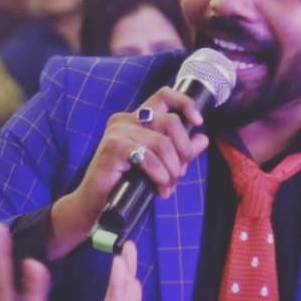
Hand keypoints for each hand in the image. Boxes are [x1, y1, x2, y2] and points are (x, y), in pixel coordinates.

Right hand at [48, 90, 209, 257]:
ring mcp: (118, 132)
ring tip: (167, 186)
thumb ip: (179, 151)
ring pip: (163, 143)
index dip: (185, 103)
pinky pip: (149, 157)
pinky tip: (159, 187)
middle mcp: (126, 120)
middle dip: (182, 151)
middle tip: (178, 173)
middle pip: (171, 121)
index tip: (198, 121)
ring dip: (171, 169)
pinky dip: (159, 175)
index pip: (164, 95)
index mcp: (136, 119)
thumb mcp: (160, 165)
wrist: (97, 205)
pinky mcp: (113, 147)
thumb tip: (203, 138)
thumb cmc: (125, 185)